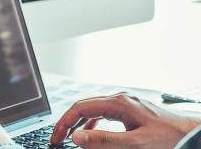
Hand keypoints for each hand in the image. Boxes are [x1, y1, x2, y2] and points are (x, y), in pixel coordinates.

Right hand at [50, 92, 200, 148]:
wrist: (192, 135)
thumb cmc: (168, 139)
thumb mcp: (133, 144)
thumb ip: (103, 141)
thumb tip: (76, 137)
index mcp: (117, 103)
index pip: (80, 108)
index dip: (64, 123)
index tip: (56, 138)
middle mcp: (120, 99)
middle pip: (84, 107)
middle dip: (69, 123)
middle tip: (58, 139)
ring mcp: (126, 104)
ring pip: (94, 110)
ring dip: (80, 124)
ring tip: (71, 139)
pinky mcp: (131, 111)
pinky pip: (104, 114)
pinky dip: (93, 124)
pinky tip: (92, 134)